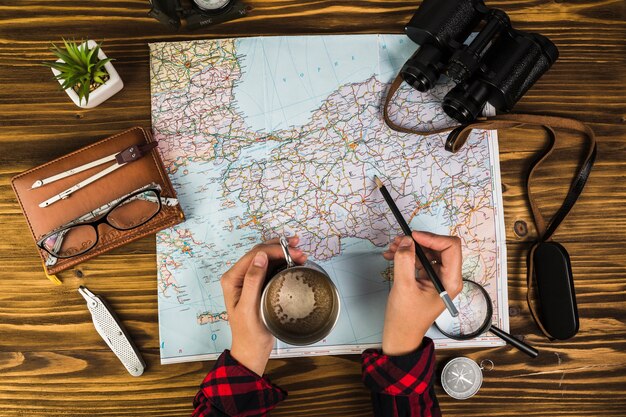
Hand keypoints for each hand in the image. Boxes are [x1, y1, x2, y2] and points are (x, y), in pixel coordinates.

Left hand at [221, 236, 306, 375]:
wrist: (252, 350)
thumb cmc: (248, 333)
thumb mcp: (249, 308)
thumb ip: (252, 281)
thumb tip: (261, 257)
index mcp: (232, 278)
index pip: (254, 255)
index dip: (274, 250)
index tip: (294, 252)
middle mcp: (239, 276)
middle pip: (261, 253)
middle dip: (281, 248)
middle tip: (301, 251)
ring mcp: (249, 279)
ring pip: (267, 258)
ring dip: (284, 253)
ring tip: (301, 253)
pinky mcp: (259, 285)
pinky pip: (271, 268)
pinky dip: (283, 262)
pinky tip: (295, 261)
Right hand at [381, 231, 462, 355]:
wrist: (400, 335)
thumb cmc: (406, 318)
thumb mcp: (404, 287)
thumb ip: (405, 261)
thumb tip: (406, 241)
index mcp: (450, 281)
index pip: (451, 248)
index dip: (432, 238)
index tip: (413, 237)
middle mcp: (447, 277)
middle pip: (439, 247)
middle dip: (418, 241)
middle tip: (399, 241)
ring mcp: (437, 278)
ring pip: (428, 252)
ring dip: (410, 247)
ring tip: (392, 248)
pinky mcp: (427, 279)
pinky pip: (420, 260)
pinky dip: (406, 256)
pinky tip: (392, 256)